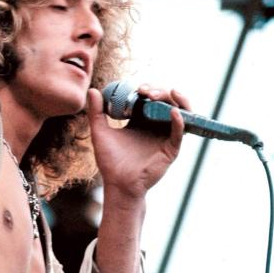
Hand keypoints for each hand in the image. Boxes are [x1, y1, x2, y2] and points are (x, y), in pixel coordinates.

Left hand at [86, 85, 189, 199]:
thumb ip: (96, 112)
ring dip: (176, 100)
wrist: (118, 184)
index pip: (149, 98)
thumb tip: (93, 90)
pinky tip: (174, 112)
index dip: (147, 90)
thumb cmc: (110, 161)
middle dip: (159, 91)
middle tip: (147, 92)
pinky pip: (180, 132)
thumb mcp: (100, 132)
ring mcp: (165, 136)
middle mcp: (155, 125)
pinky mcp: (171, 148)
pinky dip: (180, 121)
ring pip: (179, 112)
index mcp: (140, 120)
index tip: (138, 88)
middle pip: (165, 101)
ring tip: (169, 93)